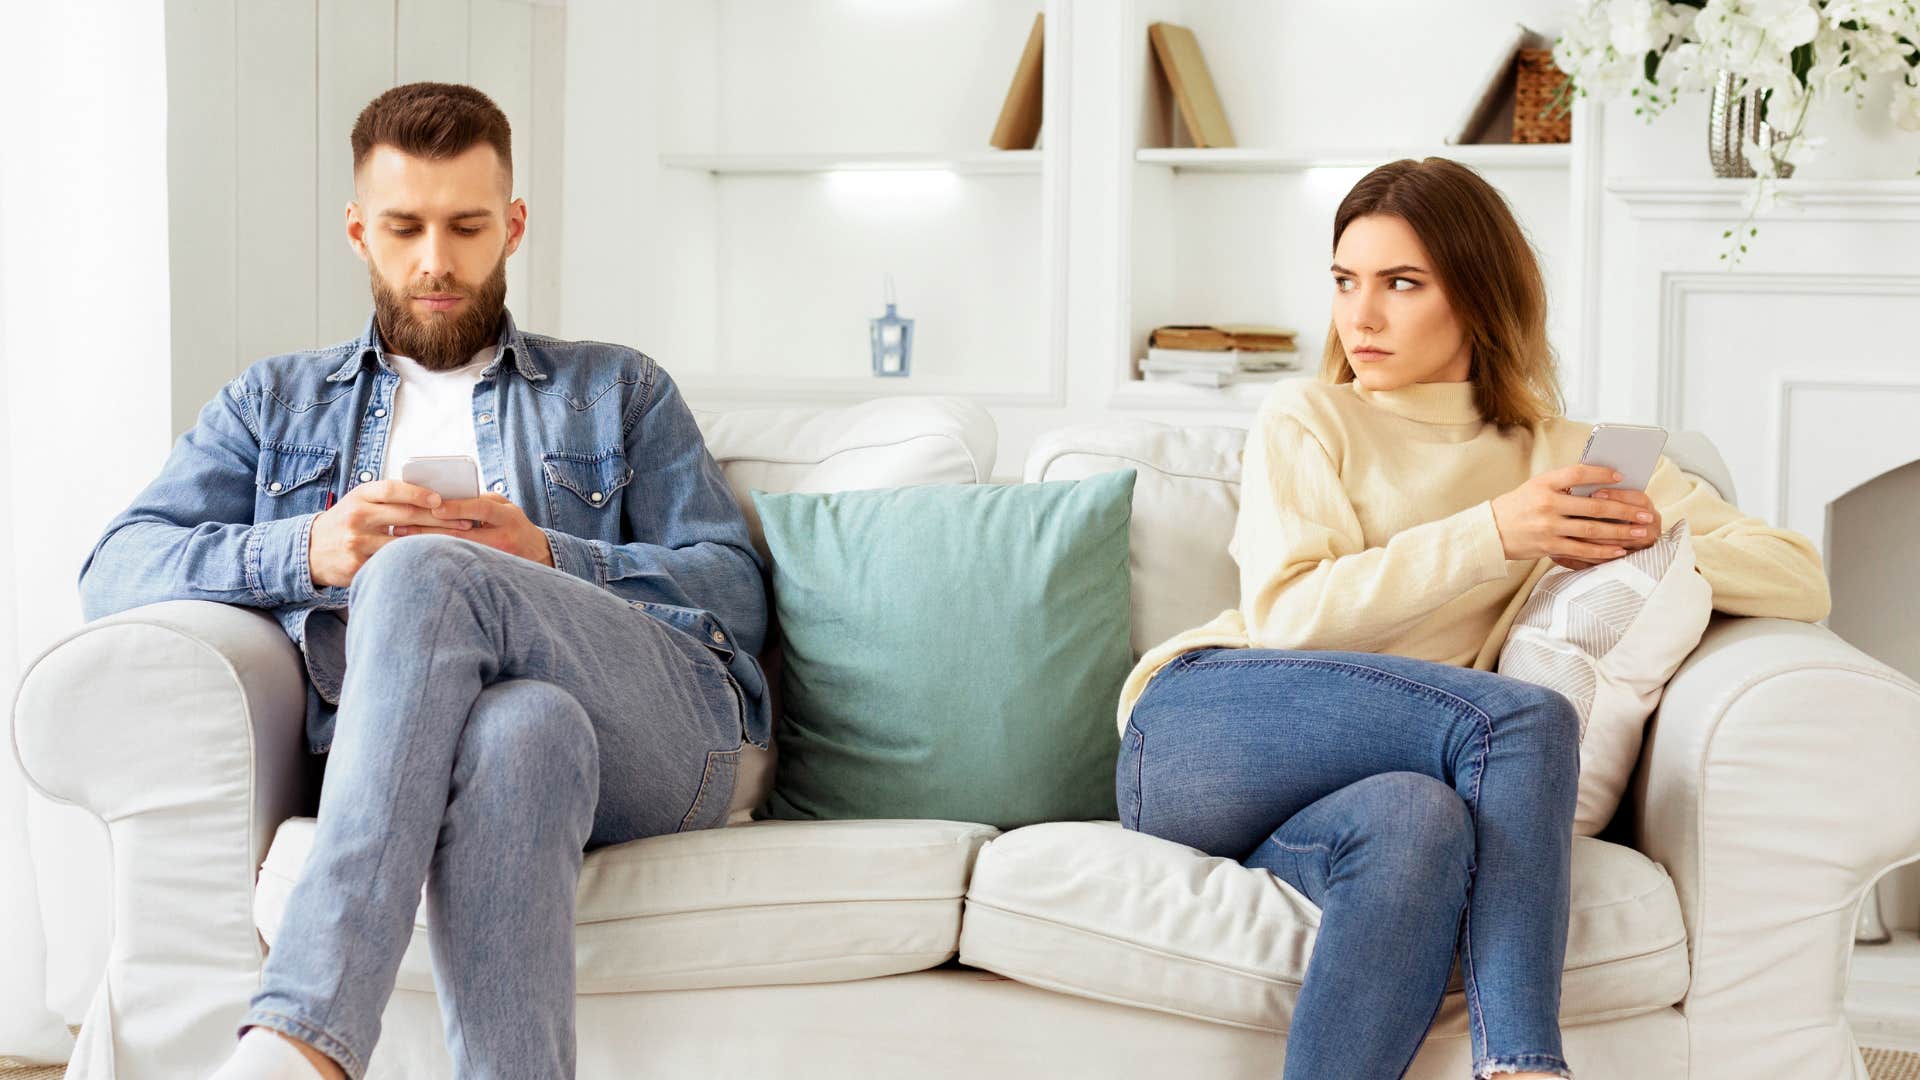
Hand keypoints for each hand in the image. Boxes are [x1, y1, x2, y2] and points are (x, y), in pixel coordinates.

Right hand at [309, 480, 468, 587]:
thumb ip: (388, 498)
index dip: (417, 493)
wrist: (309, 550)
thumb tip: (435, 495)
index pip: (391, 490)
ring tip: (459, 544)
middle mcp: (357, 516)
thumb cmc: (347, 521)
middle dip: (440, 520)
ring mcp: (356, 542)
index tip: (441, 499)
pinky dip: (416, 562)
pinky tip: (436, 562)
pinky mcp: (357, 566)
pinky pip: (393, 563)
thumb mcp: (360, 502)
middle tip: (466, 523)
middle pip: (405, 516)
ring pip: (404, 543)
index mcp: (360, 496)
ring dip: (434, 543)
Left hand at [391, 492, 554, 567]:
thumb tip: (447, 496)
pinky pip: (456, 562)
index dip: (458, 507)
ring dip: (425, 544)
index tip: (434, 506)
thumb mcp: (505, 508)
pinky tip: (414, 553)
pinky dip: (434, 555)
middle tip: (400, 526)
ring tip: (400, 539)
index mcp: (508, 518)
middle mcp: (502, 540)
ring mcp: (494, 559)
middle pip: (461, 534)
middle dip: (428, 529)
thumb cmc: (515, 525)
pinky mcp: (486, 571)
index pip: (482, 509)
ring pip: (454, 552)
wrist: (537, 555)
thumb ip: (480, 501)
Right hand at [1490, 465, 1660, 566]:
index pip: (1578, 473)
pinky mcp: (1549, 546)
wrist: (1491, 531)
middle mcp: (1547, 504)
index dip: (1601, 474)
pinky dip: (1602, 551)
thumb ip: (1564, 485)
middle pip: (1594, 506)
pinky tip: (1618, 550)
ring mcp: (1549, 527)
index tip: (1620, 476)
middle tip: (1645, 513)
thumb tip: (1601, 486)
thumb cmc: (1519, 506)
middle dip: (1624, 510)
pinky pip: (1581, 550)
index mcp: (1544, 484)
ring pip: (1592, 530)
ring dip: (1620, 532)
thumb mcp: (1537, 487)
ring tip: (1639, 532)